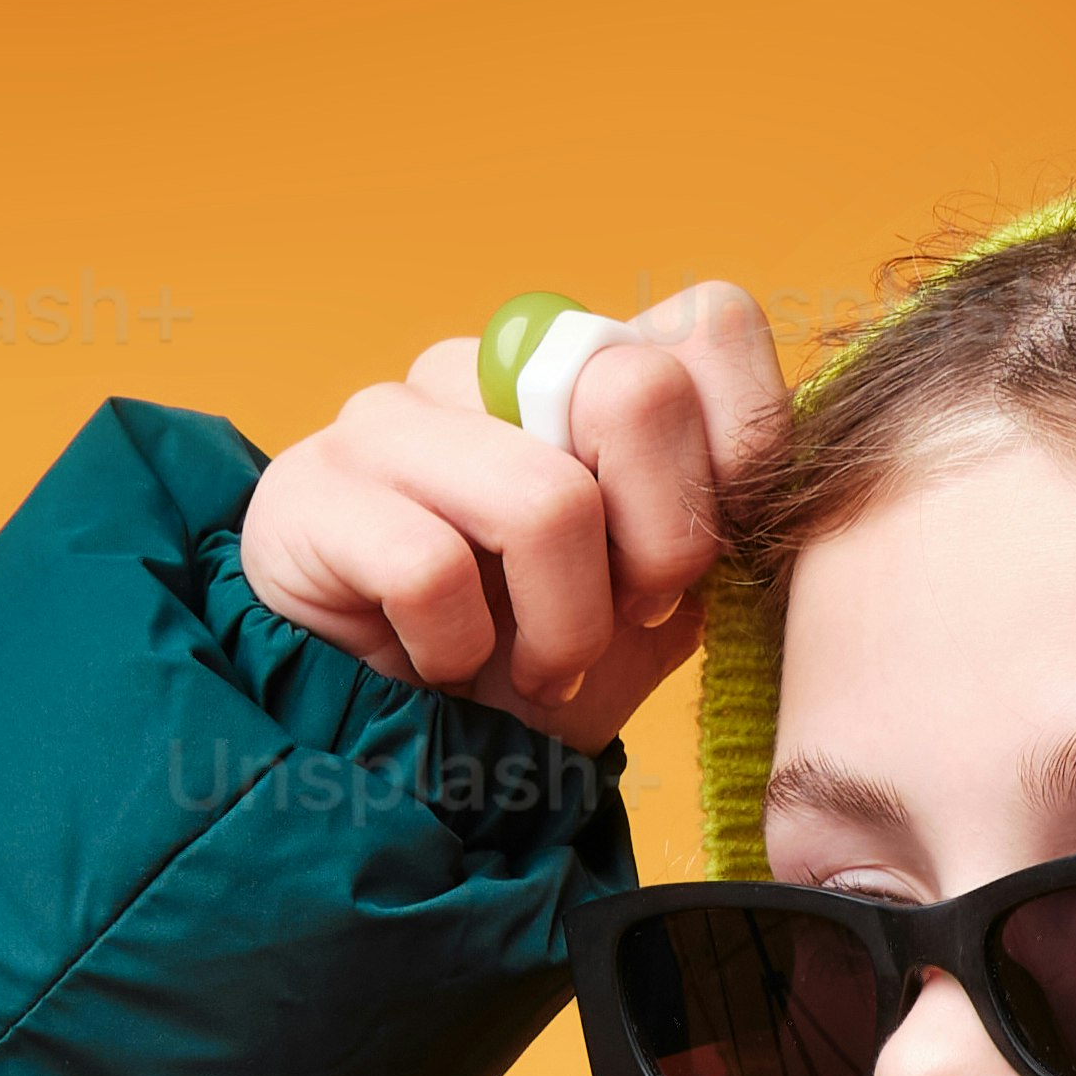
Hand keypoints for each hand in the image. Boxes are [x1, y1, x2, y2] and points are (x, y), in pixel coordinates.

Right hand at [240, 278, 787, 750]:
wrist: (403, 754)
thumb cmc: (538, 668)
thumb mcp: (662, 607)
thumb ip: (718, 527)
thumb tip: (767, 488)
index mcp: (587, 368)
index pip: (712, 322)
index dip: (743, 451)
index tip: (706, 561)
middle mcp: (489, 364)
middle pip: (638, 391)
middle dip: (661, 547)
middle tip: (624, 621)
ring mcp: (390, 414)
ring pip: (546, 500)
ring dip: (564, 628)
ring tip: (534, 667)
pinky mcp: (307, 492)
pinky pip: (428, 569)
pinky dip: (457, 651)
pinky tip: (443, 667)